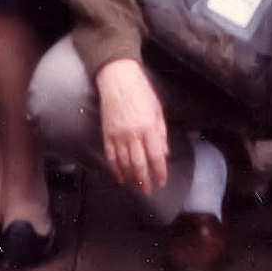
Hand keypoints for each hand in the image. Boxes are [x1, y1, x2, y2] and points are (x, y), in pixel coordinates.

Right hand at [96, 58, 168, 194]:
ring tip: (137, 187)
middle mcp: (134, 134)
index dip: (159, 172)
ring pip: (125, 163)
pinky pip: (111, 156)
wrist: (118, 79)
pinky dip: (115, 169)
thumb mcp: (157, 110)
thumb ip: (161, 133)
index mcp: (149, 128)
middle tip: (149, 190)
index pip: (156, 157)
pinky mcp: (107, 134)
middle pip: (140, 164)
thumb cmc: (141, 92)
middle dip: (145, 180)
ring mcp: (118, 135)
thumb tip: (164, 154)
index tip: (161, 182)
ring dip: (131, 177)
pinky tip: (120, 177)